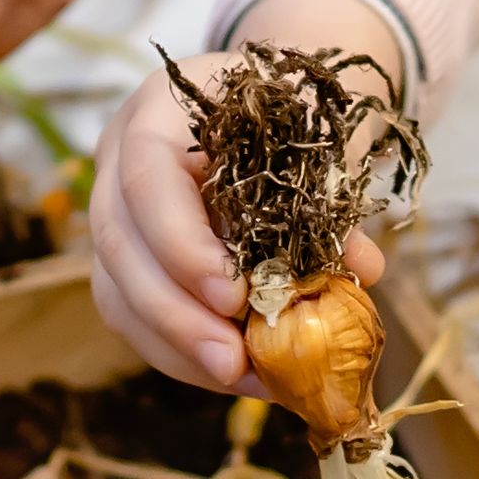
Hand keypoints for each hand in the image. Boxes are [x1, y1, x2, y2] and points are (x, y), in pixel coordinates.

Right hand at [92, 0, 405, 391]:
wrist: (281, 98)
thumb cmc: (295, 112)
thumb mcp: (316, 139)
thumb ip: (327, 201)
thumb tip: (361, 269)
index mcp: (159, 112)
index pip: (146, 178)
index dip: (182, 244)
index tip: (233, 298)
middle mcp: (119, 160)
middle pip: (119, 245)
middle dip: (176, 315)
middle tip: (234, 363)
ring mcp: (116, 212)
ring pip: (117, 291)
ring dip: (178, 346)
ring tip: (244, 380)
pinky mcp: (128, 260)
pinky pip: (135, 318)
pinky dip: (185, 354)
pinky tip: (241, 376)